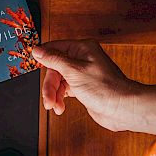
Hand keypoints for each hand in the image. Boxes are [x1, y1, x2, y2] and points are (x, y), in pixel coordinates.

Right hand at [32, 39, 155, 133]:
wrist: (122, 108)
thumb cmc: (105, 88)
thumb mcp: (74, 71)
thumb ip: (54, 59)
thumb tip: (37, 49)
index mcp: (83, 48)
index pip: (55, 48)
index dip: (43, 57)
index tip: (33, 64)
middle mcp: (83, 58)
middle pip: (55, 68)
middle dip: (50, 85)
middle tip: (49, 99)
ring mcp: (83, 73)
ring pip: (59, 81)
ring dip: (54, 94)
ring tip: (55, 106)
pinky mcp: (84, 87)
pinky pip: (65, 90)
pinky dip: (60, 98)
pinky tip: (60, 107)